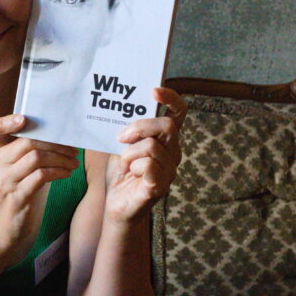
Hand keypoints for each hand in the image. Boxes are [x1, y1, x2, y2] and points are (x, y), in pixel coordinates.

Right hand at [0, 114, 79, 262]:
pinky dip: (59, 171)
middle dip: (55, 143)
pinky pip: (42, 175)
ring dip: (61, 158)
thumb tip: (55, 131)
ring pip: (37, 157)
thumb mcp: (13, 170)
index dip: (2, 122)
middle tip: (71, 148)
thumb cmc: (15, 194)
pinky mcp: (17, 197)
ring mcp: (4, 182)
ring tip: (73, 162)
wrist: (4, 230)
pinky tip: (66, 173)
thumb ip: (23, 151)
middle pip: (27, 142)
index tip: (23, 119)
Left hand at [105, 87, 186, 223]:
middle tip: (122, 137)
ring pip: (152, 147)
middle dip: (141, 127)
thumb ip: (127, 129)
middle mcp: (173, 153)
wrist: (116, 205)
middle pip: (167, 126)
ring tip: (125, 164)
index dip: (171, 98)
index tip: (154, 91)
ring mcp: (169, 170)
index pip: (178, 113)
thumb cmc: (121, 173)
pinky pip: (148, 166)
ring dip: (130, 153)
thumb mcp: (120, 145)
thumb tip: (120, 108)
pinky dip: (133, 167)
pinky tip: (130, 174)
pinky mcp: (160, 186)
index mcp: (165, 139)